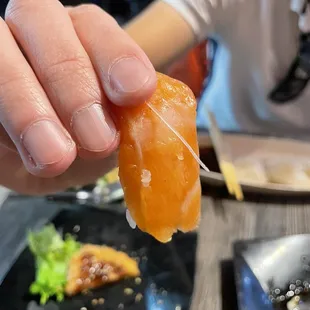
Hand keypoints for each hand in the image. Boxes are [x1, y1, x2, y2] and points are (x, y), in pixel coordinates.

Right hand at [0, 0, 156, 193]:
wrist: (56, 159)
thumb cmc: (95, 135)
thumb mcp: (122, 125)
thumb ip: (136, 116)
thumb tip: (157, 124)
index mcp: (84, 36)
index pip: (98, 28)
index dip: (116, 56)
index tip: (135, 92)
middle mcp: (40, 33)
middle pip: (43, 29)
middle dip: (75, 89)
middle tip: (98, 141)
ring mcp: (3, 56)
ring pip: (3, 63)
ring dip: (31, 111)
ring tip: (57, 157)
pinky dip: (7, 131)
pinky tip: (31, 156)